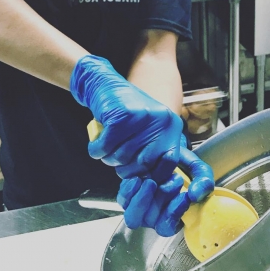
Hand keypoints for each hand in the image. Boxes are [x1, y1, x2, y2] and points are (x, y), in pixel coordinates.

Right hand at [70, 54, 182, 183]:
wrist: (105, 86)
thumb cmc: (127, 115)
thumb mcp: (148, 132)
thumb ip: (153, 154)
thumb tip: (150, 184)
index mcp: (171, 127)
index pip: (169, 163)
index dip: (152, 175)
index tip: (140, 176)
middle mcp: (161, 121)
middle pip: (143, 164)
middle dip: (126, 169)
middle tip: (118, 161)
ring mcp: (142, 118)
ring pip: (122, 157)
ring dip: (109, 158)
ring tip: (107, 148)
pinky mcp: (121, 116)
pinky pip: (106, 147)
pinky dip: (97, 150)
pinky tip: (98, 144)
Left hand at [117, 145, 214, 236]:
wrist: (164, 149)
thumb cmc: (181, 164)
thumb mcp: (197, 169)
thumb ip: (203, 180)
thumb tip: (196, 194)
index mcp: (172, 216)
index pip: (167, 227)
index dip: (173, 214)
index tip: (183, 195)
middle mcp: (154, 217)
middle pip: (150, 222)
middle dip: (161, 201)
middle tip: (173, 181)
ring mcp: (139, 208)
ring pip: (133, 217)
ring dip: (142, 200)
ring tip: (150, 182)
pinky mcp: (127, 197)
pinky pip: (123, 201)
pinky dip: (129, 191)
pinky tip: (137, 179)